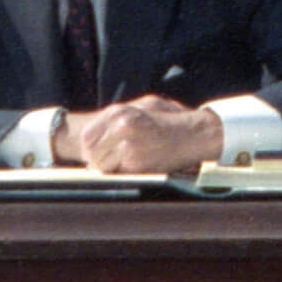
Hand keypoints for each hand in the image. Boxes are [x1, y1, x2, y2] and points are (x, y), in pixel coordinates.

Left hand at [75, 94, 224, 172]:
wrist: (193, 135)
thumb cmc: (168, 120)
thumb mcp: (143, 106)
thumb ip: (118, 115)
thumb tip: (95, 133)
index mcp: (119, 113)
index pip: (87, 136)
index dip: (90, 147)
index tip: (96, 152)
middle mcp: (120, 128)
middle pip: (91, 152)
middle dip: (97, 160)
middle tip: (107, 163)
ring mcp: (128, 146)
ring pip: (101, 166)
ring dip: (108, 169)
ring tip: (121, 166)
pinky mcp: (137, 164)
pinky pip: (118, 175)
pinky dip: (121, 175)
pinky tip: (133, 169)